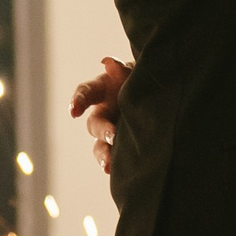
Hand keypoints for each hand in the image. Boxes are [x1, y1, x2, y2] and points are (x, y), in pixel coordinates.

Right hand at [70, 56, 132, 175]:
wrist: (162, 88)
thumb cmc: (143, 75)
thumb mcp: (134, 69)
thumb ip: (122, 69)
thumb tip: (109, 63)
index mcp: (103, 88)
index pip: (86, 92)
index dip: (78, 101)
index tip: (74, 111)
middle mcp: (104, 110)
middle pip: (94, 123)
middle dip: (102, 130)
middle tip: (112, 136)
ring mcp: (111, 129)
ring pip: (100, 146)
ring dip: (103, 155)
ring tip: (108, 165)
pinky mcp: (122, 144)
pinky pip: (114, 158)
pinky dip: (114, 165)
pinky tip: (118, 172)